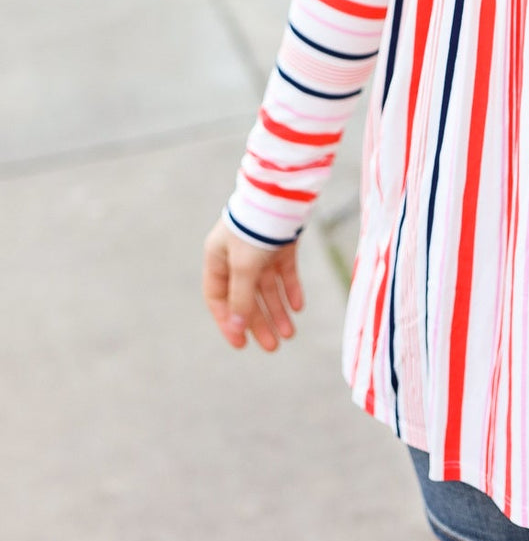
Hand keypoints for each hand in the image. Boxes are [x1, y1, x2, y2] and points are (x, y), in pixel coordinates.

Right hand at [202, 214, 304, 351]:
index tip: (242, 344)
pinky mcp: (281, 243)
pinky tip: (298, 307)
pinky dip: (290, 289)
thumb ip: (241, 297)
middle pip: (246, 297)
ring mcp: (260, 249)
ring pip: (267, 287)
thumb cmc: (255, 228)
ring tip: (290, 334)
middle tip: (273, 346)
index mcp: (218, 258)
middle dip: (260, 322)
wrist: (281, 194)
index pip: (219, 298)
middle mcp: (236, 255)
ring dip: (278, 310)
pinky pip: (284, 272)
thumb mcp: (244, 266)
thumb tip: (236, 327)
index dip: (229, 322)